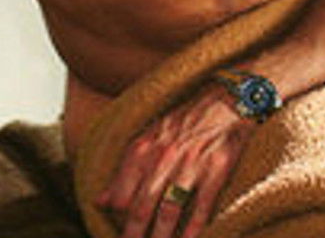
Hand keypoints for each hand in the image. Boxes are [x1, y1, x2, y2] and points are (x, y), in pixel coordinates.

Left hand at [97, 86, 253, 237]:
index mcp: (142, 149)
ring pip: (169, 211)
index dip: (118, 220)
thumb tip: (100, 202)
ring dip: (161, 237)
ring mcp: (190, 165)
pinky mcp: (216, 171)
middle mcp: (163, 157)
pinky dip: (194, 229)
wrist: (224, 101)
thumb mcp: (148, 139)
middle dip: (134, 235)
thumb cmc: (183, 123)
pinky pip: (201, 207)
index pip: (121, 195)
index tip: (117, 235)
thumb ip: (124, 171)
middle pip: (142, 207)